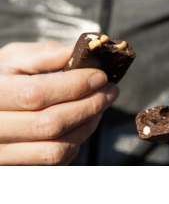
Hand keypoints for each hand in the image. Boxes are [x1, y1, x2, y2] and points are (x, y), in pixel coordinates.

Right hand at [0, 41, 118, 164]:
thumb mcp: (12, 59)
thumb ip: (44, 54)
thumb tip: (78, 51)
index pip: (37, 94)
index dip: (74, 85)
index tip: (100, 76)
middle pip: (51, 124)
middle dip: (90, 105)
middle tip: (110, 91)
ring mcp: (4, 154)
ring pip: (56, 149)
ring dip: (87, 126)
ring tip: (100, 106)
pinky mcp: (19, 165)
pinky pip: (54, 162)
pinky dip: (76, 142)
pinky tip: (83, 123)